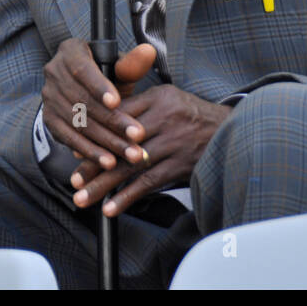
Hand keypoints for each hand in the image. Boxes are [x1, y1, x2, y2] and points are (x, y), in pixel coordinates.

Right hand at [41, 39, 157, 170]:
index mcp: (70, 51)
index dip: (99, 87)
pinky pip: (69, 138)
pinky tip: (109, 161)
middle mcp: (54, 72)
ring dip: (105, 141)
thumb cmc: (107, 76)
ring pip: (78, 123)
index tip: (117, 103)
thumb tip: (148, 51)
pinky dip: (90, 151)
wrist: (86, 90)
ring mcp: (49, 98)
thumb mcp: (120, 68)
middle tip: (137, 136)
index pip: (82, 70)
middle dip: (112, 121)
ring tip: (130, 153)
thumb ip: (132, 64)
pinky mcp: (49, 120)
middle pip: (82, 101)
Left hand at [70, 85, 231, 216]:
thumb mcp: (169, 99)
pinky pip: (148, 182)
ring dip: (104, 185)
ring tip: (83, 198)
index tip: (75, 151)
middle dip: (94, 164)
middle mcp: (165, 117)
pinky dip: (127, 197)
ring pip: (131, 166)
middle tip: (74, 180)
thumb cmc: (192, 116)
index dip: (95, 133)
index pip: (118, 115)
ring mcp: (173, 142)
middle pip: (120, 143)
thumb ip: (139, 107)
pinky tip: (111, 209)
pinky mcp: (181, 164)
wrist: (232, 130)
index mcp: (159, 97)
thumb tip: (101, 129)